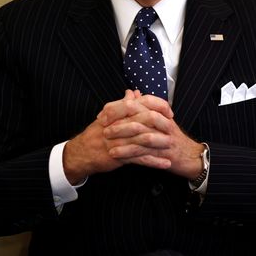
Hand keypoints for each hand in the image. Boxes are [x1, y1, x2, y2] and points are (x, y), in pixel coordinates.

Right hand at [63, 90, 203, 183]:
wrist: (81, 153)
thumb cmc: (97, 133)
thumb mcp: (108, 116)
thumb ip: (123, 104)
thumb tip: (133, 92)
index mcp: (116, 112)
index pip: (139, 103)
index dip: (157, 105)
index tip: (169, 111)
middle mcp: (117, 124)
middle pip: (144, 119)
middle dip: (162, 124)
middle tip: (174, 128)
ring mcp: (118, 140)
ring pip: (144, 139)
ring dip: (161, 144)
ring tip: (174, 146)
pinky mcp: (119, 156)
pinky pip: (140, 158)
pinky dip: (154, 161)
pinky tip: (166, 163)